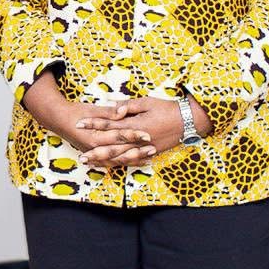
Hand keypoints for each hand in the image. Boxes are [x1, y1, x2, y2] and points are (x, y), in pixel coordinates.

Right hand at [22, 74, 152, 166]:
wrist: (58, 120)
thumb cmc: (75, 112)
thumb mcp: (92, 109)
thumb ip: (109, 112)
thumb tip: (123, 110)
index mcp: (94, 136)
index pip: (118, 137)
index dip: (133, 136)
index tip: (147, 134)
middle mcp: (94, 148)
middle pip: (120, 152)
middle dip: (137, 151)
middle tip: (153, 148)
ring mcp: (93, 154)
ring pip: (116, 161)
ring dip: (133, 160)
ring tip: (149, 159)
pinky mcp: (93, 156)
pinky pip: (110, 163)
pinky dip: (123, 163)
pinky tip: (135, 163)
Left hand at [76, 96, 211, 166]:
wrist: (189, 120)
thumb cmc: (167, 108)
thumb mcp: (147, 102)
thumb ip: (127, 106)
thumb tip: (112, 107)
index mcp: (135, 124)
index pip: (109, 124)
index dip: (93, 124)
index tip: (79, 124)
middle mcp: (138, 139)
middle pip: (112, 146)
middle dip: (95, 150)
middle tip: (80, 156)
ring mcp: (144, 148)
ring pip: (121, 157)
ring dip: (105, 160)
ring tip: (92, 163)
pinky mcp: (151, 153)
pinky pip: (133, 161)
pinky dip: (121, 164)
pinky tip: (111, 166)